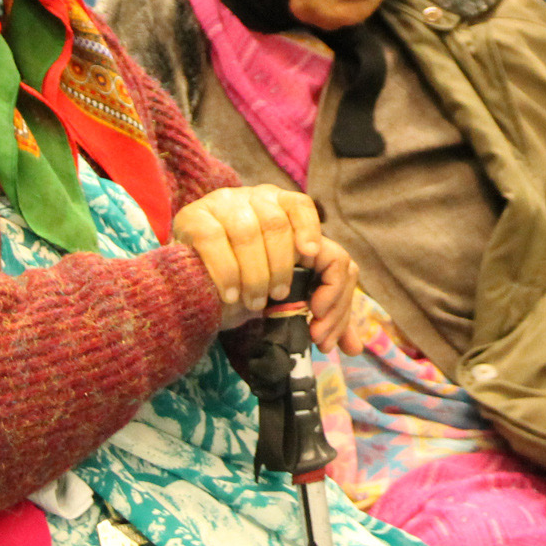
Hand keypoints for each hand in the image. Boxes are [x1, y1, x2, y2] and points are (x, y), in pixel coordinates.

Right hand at [175, 187, 363, 350]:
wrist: (192, 285)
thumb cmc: (247, 285)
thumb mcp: (286, 292)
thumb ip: (320, 310)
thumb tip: (354, 347)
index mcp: (281, 206)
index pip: (303, 207)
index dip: (311, 236)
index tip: (311, 263)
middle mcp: (254, 198)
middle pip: (278, 223)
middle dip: (282, 269)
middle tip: (277, 300)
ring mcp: (222, 204)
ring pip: (248, 231)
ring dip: (256, 273)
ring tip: (253, 303)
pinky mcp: (193, 218)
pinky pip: (213, 239)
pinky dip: (227, 272)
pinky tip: (231, 295)